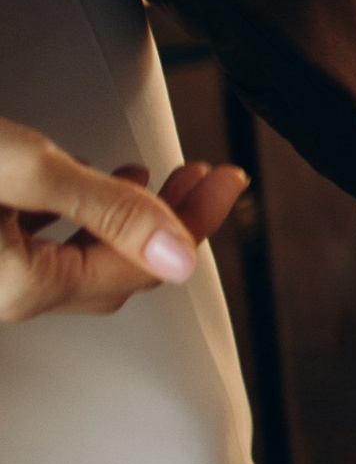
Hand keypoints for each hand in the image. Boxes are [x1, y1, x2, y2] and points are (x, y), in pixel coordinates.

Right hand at [0, 121, 244, 323]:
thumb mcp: (24, 171)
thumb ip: (104, 209)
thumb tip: (177, 254)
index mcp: (25, 286)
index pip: (143, 265)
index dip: (196, 219)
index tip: (226, 181)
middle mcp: (6, 292)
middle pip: (115, 267)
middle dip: (169, 221)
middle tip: (206, 179)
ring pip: (80, 257)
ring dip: (127, 219)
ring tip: (160, 181)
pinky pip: (43, 243)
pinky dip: (81, 217)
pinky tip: (88, 189)